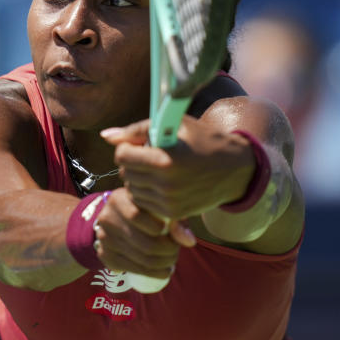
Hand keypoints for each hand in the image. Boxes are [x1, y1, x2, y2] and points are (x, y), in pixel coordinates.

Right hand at [92, 188, 195, 278]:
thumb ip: (177, 220)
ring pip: (141, 260)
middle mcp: (106, 218)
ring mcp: (104, 238)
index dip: (159, 228)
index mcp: (118, 199)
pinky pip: (133, 269)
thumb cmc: (145, 210)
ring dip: (163, 265)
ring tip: (171, 261)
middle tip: (176, 251)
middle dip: (168, 252)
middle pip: (144, 244)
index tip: (169, 231)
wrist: (118, 219)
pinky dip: (152, 274)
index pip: (136, 216)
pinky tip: (162, 271)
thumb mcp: (159, 207)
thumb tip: (189, 242)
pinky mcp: (105, 255)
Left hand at [101, 117, 255, 220]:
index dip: (127, 147)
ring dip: (138, 179)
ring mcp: (169, 201)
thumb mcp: (173, 126)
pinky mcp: (173, 213)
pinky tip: (161, 182)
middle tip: (149, 156)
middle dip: (132, 163)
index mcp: (165, 158)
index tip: (138, 144)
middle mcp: (166, 183)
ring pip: (132, 190)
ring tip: (156, 169)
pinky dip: (147, 192)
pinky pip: (144, 203)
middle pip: (126, 173)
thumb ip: (136, 130)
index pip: (122, 155)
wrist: (235, 169)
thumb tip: (105, 136)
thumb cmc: (202, 140)